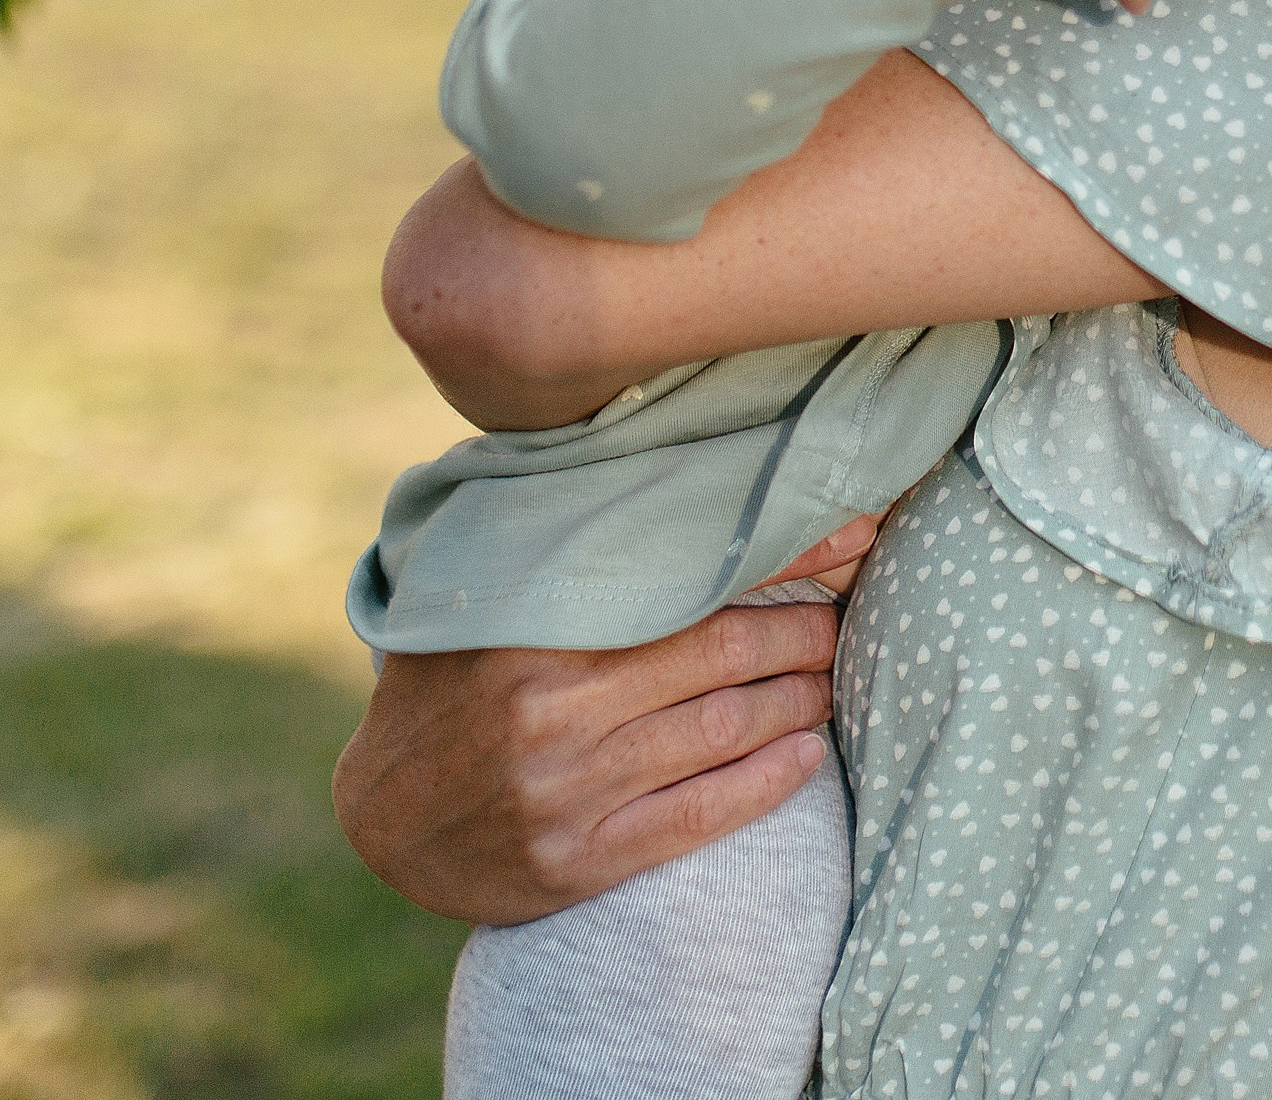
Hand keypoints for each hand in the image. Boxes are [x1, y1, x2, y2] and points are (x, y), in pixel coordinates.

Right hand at [331, 518, 873, 923]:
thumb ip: (557, 538)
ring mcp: (569, 789)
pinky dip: (763, 783)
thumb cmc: (449, 681)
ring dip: (795, 702)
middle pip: (720, 656)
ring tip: (834, 679)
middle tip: (846, 618)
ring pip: (720, 731)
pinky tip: (806, 757)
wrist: (382, 817)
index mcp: (536, 630)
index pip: (687, 580)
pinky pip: (696, 815)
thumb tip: (645, 449)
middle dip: (801, 635)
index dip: (780, 557)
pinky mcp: (580, 860)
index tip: (850, 534)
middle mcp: (554, 708)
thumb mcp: (483, 594)